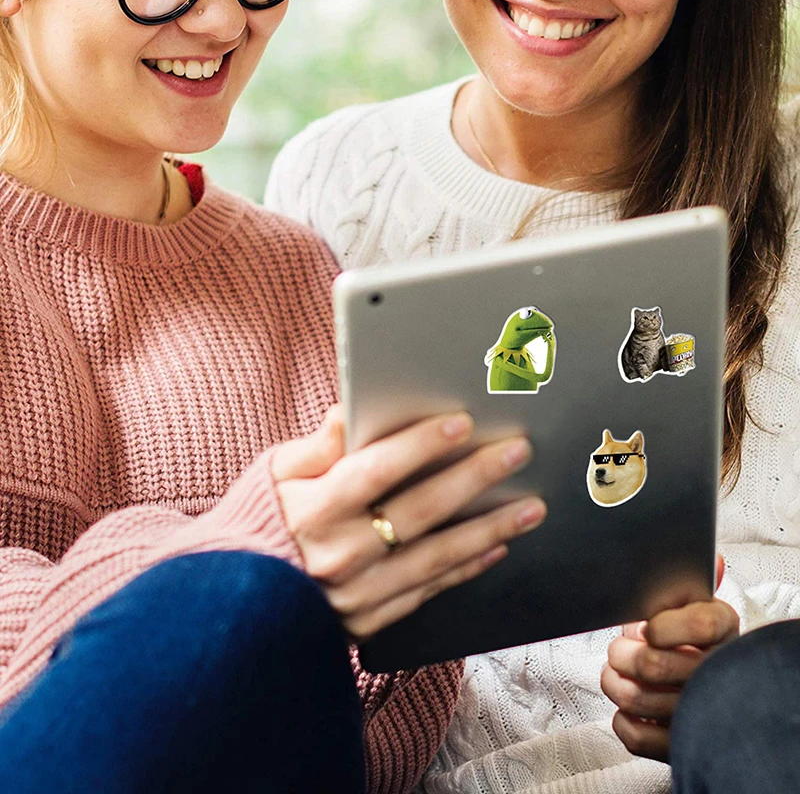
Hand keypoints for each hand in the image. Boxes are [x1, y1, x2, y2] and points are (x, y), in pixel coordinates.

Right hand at [273, 406, 545, 640]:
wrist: (233, 601)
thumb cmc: (256, 524)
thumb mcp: (272, 475)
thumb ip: (315, 447)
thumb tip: (347, 410)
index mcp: (312, 510)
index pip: (375, 470)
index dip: (420, 445)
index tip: (462, 423)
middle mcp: (339, 555)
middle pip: (420, 511)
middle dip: (473, 478)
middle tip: (516, 453)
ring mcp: (358, 595)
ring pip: (436, 557)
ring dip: (489, 529)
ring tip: (530, 506)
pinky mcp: (369, 621)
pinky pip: (428, 592)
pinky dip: (464, 569)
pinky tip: (495, 547)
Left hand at [601, 555, 738, 760]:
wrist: (701, 691)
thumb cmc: (685, 641)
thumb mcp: (689, 606)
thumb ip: (689, 583)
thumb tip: (714, 559)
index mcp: (723, 631)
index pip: (701, 624)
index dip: (665, 625)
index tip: (648, 627)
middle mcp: (717, 673)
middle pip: (654, 663)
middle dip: (622, 654)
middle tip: (621, 650)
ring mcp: (700, 713)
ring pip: (637, 698)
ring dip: (615, 683)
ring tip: (618, 673)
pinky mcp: (679, 745)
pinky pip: (634, 734)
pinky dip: (622, 720)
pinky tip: (630, 707)